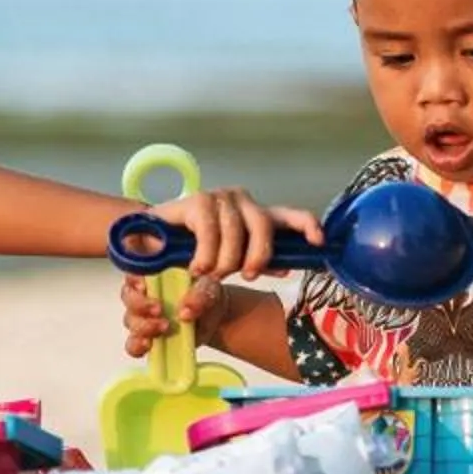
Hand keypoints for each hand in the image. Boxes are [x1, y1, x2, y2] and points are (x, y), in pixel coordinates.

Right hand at [119, 270, 224, 357]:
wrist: (216, 319)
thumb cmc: (207, 295)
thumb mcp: (209, 288)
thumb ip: (200, 294)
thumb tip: (185, 311)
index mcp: (155, 275)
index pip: (135, 272)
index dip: (134, 279)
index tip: (144, 287)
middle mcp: (144, 295)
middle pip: (129, 298)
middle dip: (140, 305)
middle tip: (159, 310)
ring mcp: (144, 318)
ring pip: (130, 321)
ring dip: (143, 325)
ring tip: (164, 327)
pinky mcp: (148, 338)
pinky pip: (133, 344)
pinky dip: (137, 345)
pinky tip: (149, 345)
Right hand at [137, 185, 321, 281]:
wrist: (154, 242)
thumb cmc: (196, 251)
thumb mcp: (232, 260)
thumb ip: (258, 262)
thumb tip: (286, 267)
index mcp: (256, 215)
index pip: (290, 215)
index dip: (307, 225)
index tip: (318, 241)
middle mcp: (243, 202)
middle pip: (264, 225)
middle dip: (257, 256)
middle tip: (243, 275)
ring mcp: (220, 198)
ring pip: (236, 232)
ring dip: (223, 260)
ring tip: (210, 273)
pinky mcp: (197, 200)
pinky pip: (210, 230)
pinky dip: (205, 253)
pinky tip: (196, 265)